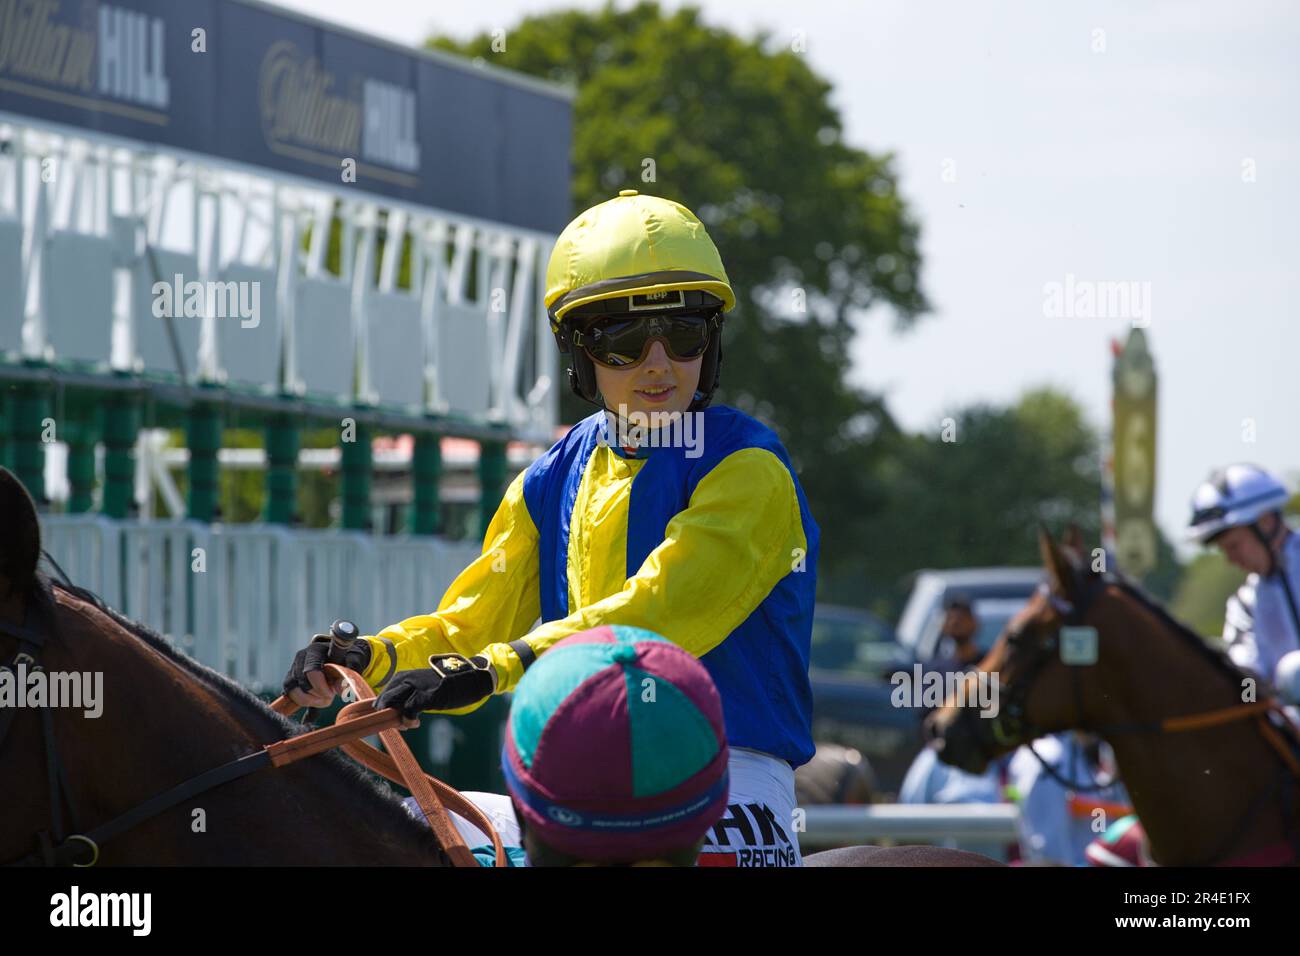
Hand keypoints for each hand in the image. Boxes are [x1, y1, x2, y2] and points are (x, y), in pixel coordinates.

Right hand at [283, 625, 372, 708]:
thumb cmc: (348, 656)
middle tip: (331, 697)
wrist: (342, 655)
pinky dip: (303, 701)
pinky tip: (316, 702)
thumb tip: (341, 689)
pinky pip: (291, 694)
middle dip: (317, 694)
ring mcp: (294, 668)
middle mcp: (301, 658)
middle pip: (302, 682)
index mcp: (315, 650)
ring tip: (324, 700)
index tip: (333, 693)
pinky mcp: (292, 679)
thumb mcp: (355, 658)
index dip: (320, 686)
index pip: (311, 670)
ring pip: (293, 690)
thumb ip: (352, 669)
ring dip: (309, 700)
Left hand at [374, 654, 495, 724]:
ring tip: (408, 724)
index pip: (384, 694)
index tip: (394, 718)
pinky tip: (416, 723)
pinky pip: (408, 711)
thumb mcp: (424, 687)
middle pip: (384, 699)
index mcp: (404, 676)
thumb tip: (398, 714)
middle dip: (386, 714)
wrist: (468, 677)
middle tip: (398, 723)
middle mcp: (406, 679)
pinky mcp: (426, 696)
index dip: (385, 709)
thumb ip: (410, 696)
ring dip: (396, 718)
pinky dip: (408, 721)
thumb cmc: (447, 685)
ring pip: (392, 704)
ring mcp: (415, 686)